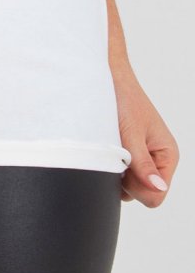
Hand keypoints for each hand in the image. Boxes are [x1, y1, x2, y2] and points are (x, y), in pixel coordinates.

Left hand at [112, 64, 178, 206]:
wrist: (106, 76)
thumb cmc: (123, 97)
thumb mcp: (131, 132)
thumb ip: (142, 163)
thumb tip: (158, 189)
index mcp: (166, 155)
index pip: (156, 195)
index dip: (137, 188)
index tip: (124, 166)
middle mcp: (156, 159)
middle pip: (141, 194)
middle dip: (125, 179)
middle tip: (115, 152)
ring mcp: (141, 158)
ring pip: (128, 186)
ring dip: (115, 171)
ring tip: (110, 146)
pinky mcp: (126, 153)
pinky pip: (118, 173)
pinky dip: (109, 164)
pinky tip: (105, 147)